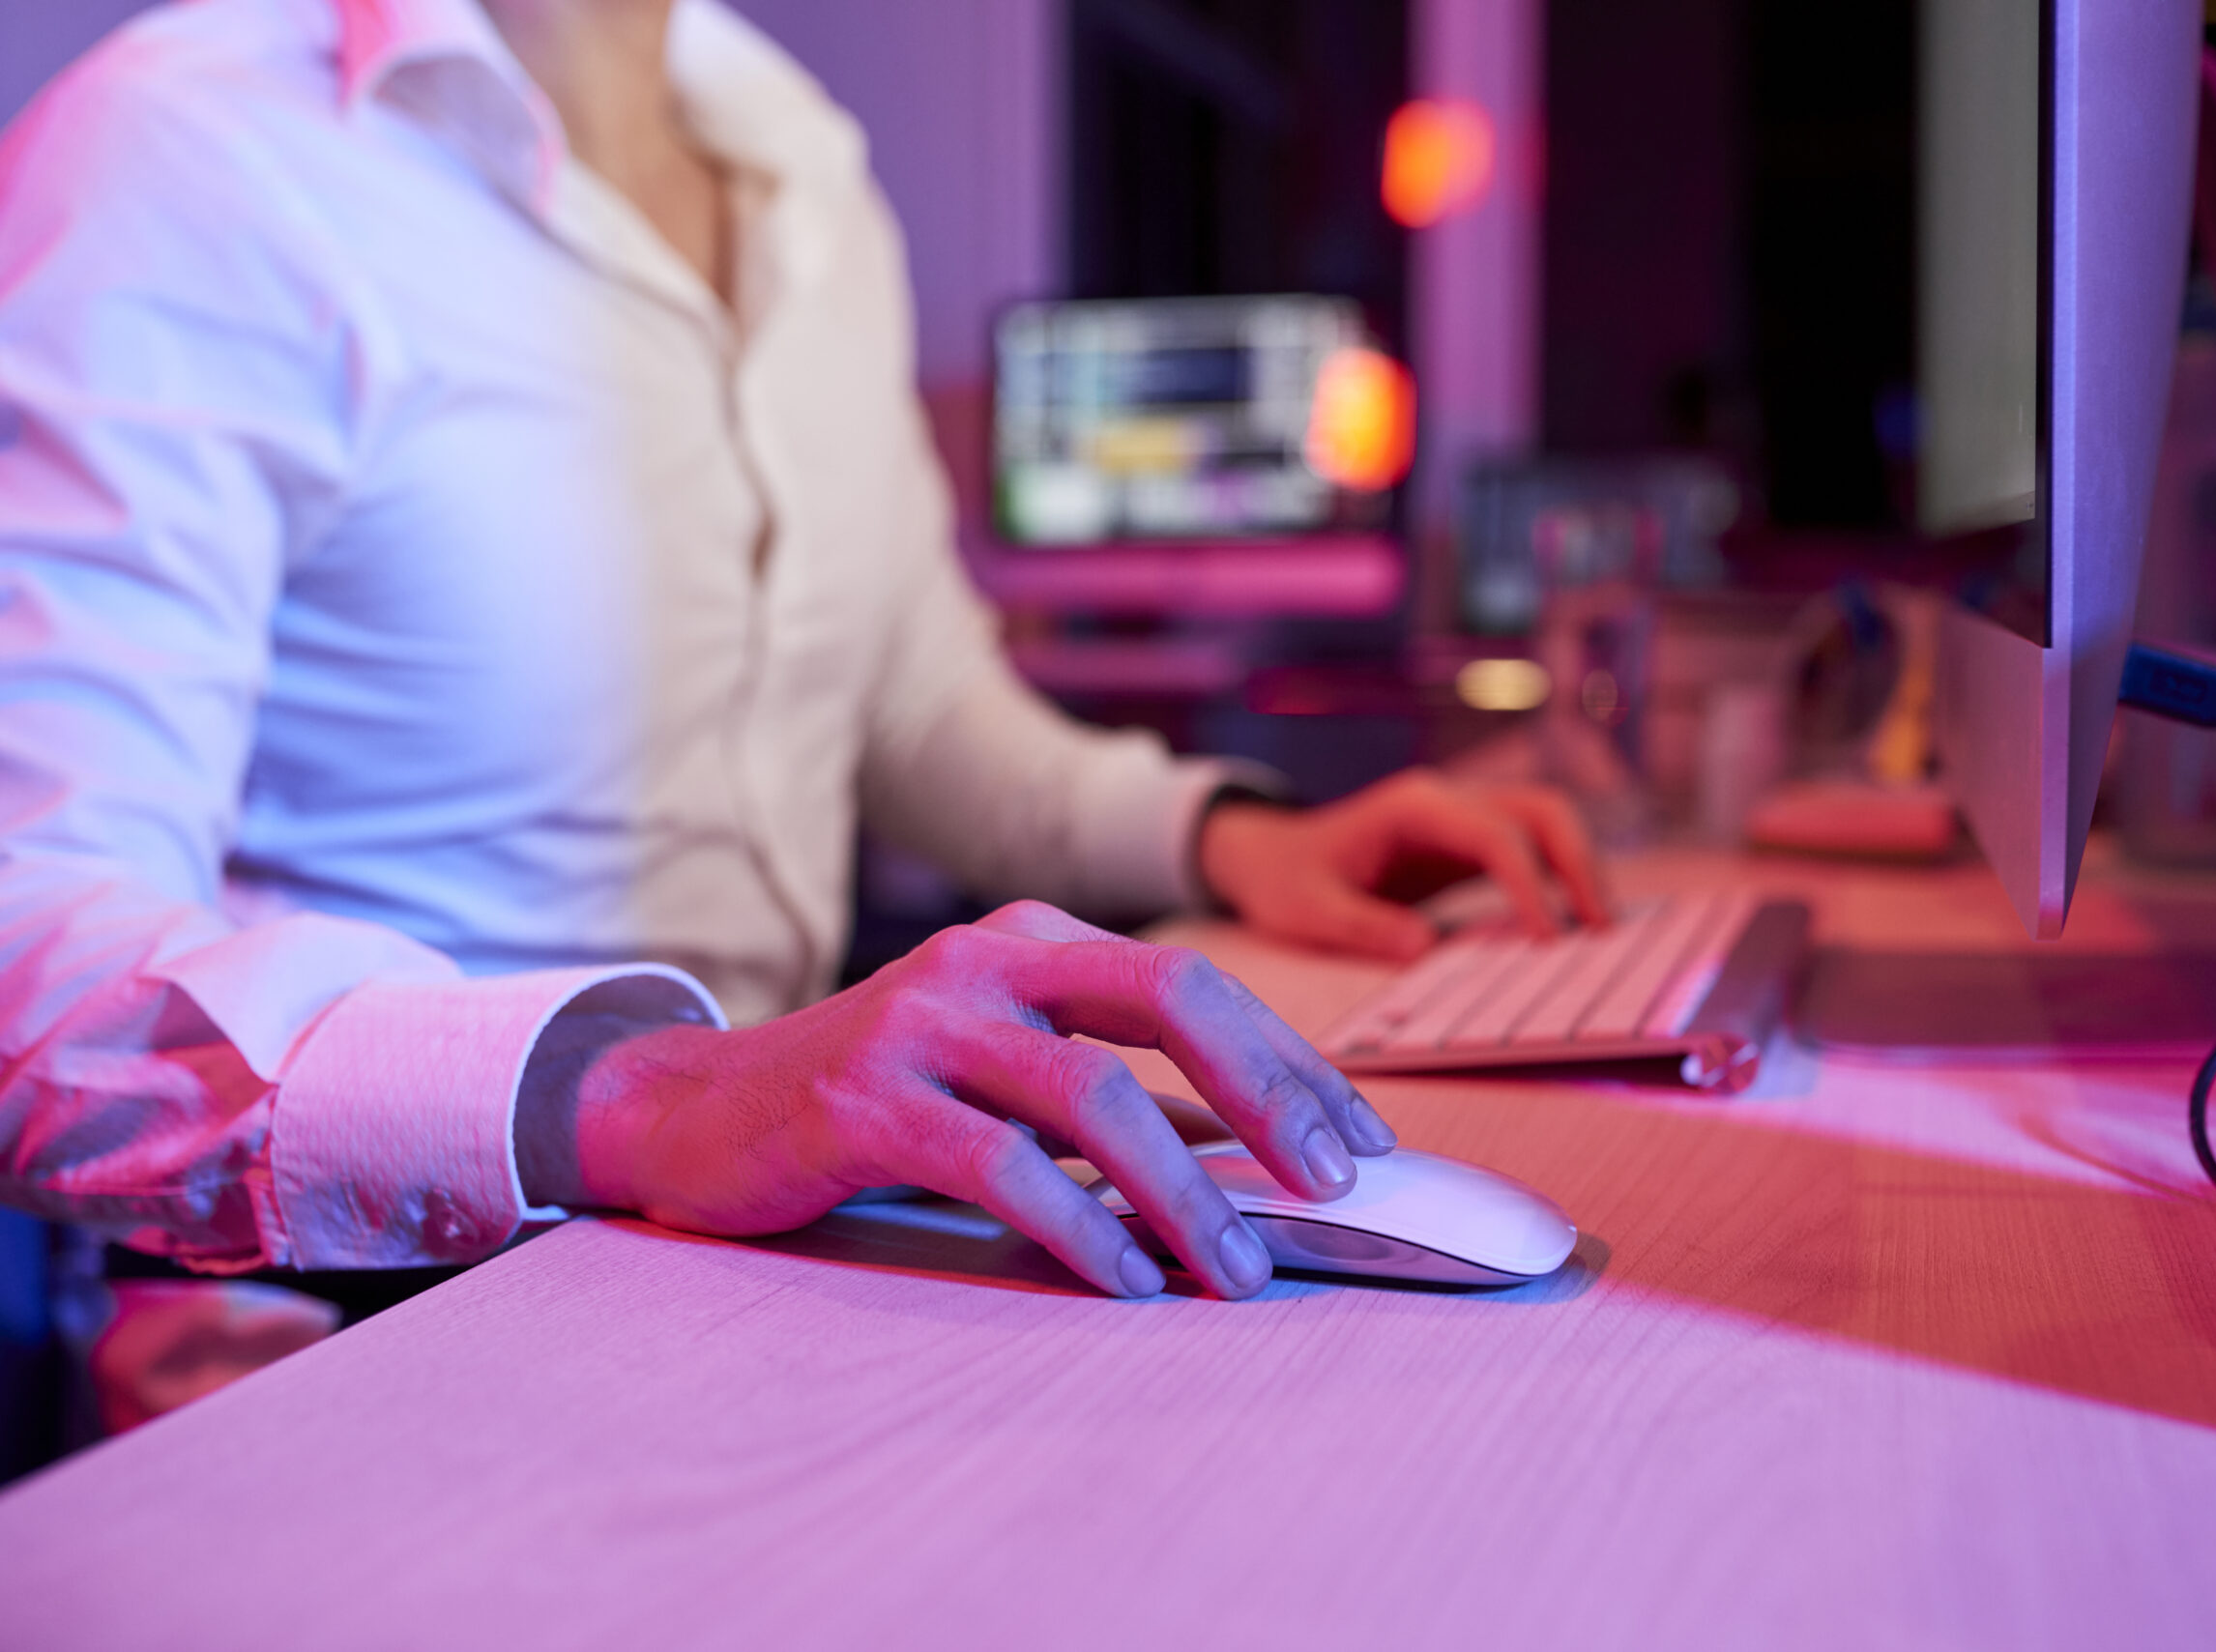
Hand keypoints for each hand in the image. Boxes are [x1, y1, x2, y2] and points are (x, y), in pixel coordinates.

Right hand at [518, 901, 1396, 1299]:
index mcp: (1031, 938)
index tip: (1359, 1139)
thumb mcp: (997, 1065)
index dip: (1289, 1059)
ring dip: (1182, 1191)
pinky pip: (1000, 1165)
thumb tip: (1250, 1152)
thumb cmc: (872, 1098)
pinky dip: (1078, 1227)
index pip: (1194, 984)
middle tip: (1334, 1184)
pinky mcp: (865, 1101)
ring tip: (1236, 1270)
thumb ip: (1106, 1086)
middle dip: (1269, 1094)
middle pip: (1167, 1002)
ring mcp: (921, 1024)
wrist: (692, 1109)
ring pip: (1090, 1094)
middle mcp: (984, 960)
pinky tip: (1126, 1279)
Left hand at [1196, 768, 1607, 960]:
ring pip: (1547, 822)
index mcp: (1413, 807)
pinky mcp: (1468, 843)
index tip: (1548, 939)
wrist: (1268, 855)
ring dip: (1580, 868)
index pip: (1494, 833)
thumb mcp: (1307, 911)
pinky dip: (1560, 879)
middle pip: (1542, 809)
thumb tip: (1424, 950)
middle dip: (1580, 863)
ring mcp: (1462, 817)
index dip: (1530, 883)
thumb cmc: (1284, 881)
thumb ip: (1361, 927)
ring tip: (1600, 931)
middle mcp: (1448, 800)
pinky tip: (1574, 926)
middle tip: (1602, 931)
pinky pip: (1530, 849)